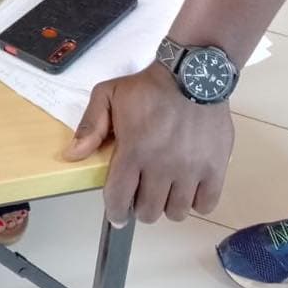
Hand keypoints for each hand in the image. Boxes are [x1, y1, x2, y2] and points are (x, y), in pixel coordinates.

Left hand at [64, 62, 233, 224]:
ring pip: (176, 213)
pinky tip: (189, 189)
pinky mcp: (215, 167)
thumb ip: (90, 125)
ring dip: (168, 206)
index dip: (115, 212)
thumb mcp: (109, 94)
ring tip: (166, 190)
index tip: (117, 215)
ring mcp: (191, 169)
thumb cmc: (150, 85)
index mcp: (134, 150)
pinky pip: (206, 204)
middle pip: (148, 211)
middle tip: (143, 193)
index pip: (119, 199)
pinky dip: (196, 203)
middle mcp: (162, 166)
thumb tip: (72, 155)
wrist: (194, 72)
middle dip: (141, 207)